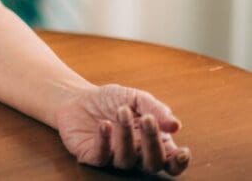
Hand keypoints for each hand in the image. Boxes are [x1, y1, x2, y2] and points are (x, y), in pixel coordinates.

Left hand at [56, 83, 190, 175]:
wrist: (77, 98)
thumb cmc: (112, 100)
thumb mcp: (135, 97)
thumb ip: (155, 108)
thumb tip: (176, 125)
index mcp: (152, 144)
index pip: (171, 162)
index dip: (179, 162)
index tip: (183, 152)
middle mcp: (136, 156)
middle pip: (152, 163)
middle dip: (152, 142)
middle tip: (147, 118)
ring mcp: (114, 158)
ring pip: (126, 159)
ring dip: (126, 135)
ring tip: (121, 111)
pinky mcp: (92, 157)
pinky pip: (101, 156)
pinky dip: (104, 141)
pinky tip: (104, 124)